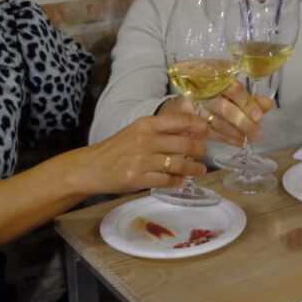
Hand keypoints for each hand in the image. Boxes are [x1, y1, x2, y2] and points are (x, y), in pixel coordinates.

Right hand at [76, 112, 209, 193]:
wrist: (91, 167)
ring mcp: (141, 160)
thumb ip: (162, 130)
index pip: (181, 120)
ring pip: (179, 165)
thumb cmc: (117, 148)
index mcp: (146, 124)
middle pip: (186, 144)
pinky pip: (167, 181)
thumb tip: (192, 130)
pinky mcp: (137, 179)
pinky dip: (178, 182)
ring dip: (194, 169)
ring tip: (199, 170)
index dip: (200, 125)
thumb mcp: (137, 131)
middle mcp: (145, 140)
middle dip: (201, 150)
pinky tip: (181, 181)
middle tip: (204, 153)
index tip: (209, 130)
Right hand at [158, 81, 273, 146]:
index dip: (246, 102)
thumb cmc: (207, 98)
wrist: (175, 108)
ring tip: (248, 139)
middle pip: (224, 108)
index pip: (232, 88)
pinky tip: (238, 142)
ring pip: (217, 122)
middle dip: (243, 123)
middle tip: (258, 135)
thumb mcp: (227, 95)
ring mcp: (191, 105)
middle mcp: (202, 90)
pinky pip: (208, 132)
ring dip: (235, 132)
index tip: (259, 116)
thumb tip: (268, 105)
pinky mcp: (185, 120)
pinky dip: (225, 138)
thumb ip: (247, 99)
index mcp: (215, 79)